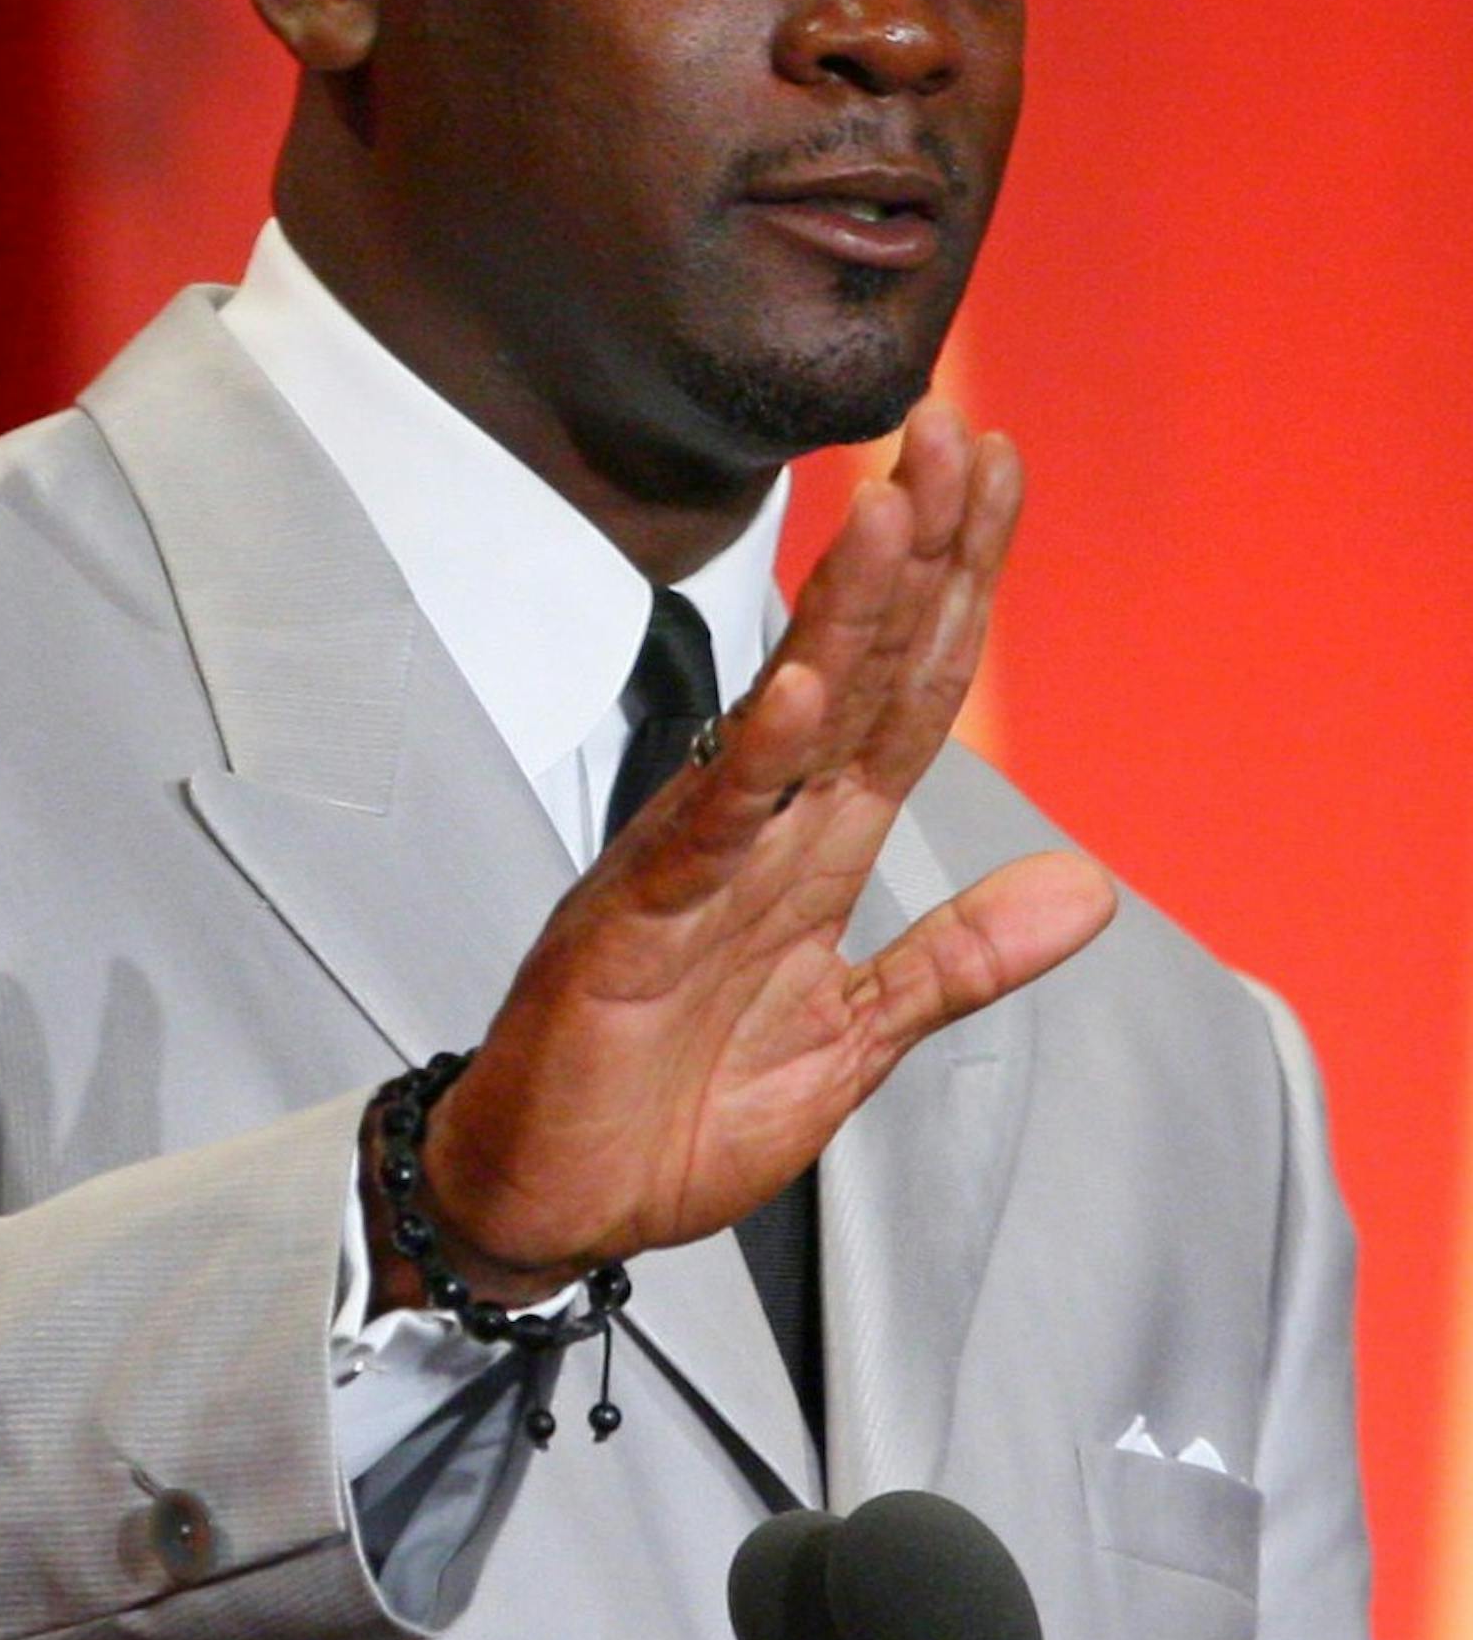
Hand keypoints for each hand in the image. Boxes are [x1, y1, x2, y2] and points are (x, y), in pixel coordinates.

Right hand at [376, 401, 1116, 1302]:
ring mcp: (692, 870)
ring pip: (787, 725)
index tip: (1000, 482)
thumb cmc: (675, 1119)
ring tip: (895, 508)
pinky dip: (755, 768)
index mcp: (815, 858)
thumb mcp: (853, 1041)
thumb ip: (959, 961)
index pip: (908, 701)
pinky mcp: (631, 927)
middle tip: (962, 434)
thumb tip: (1089, 886)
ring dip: (844, 618)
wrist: (550, 1204)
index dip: (960, 595)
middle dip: (917, 558)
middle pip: (861, 676)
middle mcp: (759, 837)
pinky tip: (802, 695)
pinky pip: (703, 836)